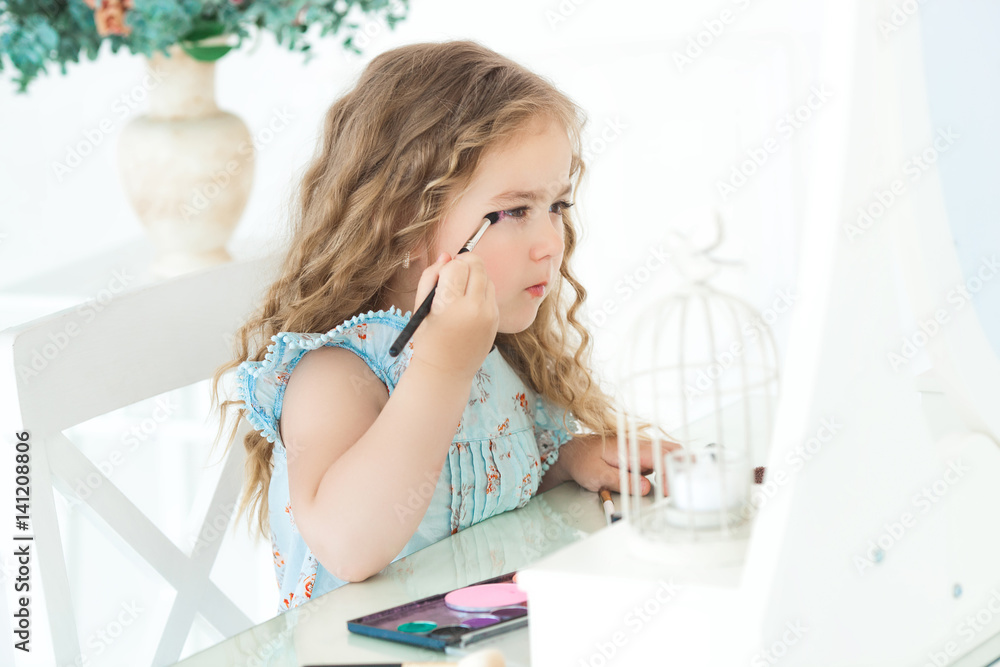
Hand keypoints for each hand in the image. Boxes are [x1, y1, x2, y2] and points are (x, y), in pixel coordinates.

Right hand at [410, 251, 498, 380]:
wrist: (446, 372)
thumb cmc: (428, 339)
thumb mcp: (421, 307)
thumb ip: (431, 277)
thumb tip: (446, 255)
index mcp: (450, 305)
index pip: (457, 266)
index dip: (448, 267)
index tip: (442, 277)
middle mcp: (474, 308)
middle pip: (476, 265)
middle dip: (464, 264)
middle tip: (453, 275)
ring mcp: (489, 315)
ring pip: (487, 277)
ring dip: (474, 277)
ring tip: (460, 293)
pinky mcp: (497, 320)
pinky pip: (491, 293)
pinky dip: (481, 292)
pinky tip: (468, 306)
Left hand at [558, 434, 683, 494]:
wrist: (571, 453)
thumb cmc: (581, 461)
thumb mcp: (597, 474)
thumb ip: (621, 480)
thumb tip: (646, 487)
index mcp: (631, 448)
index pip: (661, 456)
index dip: (670, 473)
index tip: (668, 490)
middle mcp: (639, 447)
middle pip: (672, 450)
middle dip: (684, 466)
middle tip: (684, 487)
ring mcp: (640, 452)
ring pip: (668, 455)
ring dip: (676, 469)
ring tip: (678, 488)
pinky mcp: (639, 458)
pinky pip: (659, 462)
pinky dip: (668, 471)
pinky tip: (667, 485)